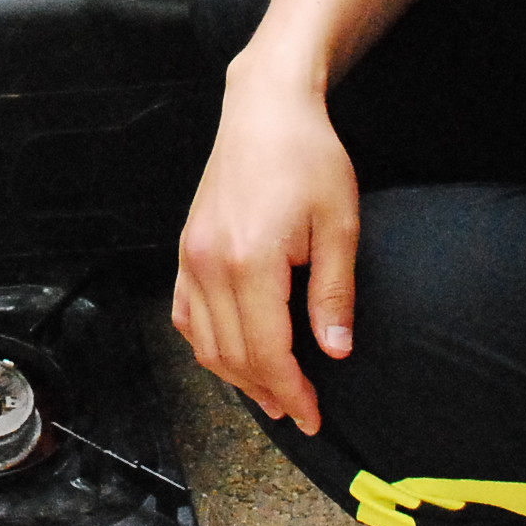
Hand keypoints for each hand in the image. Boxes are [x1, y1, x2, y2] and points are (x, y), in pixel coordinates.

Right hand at [169, 70, 361, 436]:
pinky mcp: (186, 247)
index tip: (314, 416)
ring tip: (272, 392)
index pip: (267, 352)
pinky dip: (206, 344)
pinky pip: (186, 314)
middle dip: (268, 391)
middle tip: (299, 411)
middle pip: (233, 355)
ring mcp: (191, 255)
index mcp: (250, 261)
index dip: (292, 392)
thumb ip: (333, 293)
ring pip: (204, 342)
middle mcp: (210, 263)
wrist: (266, 109)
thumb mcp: (339, 225)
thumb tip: (335, 351)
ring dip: (237, 375)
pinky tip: (232, 355)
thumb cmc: (309, 158)